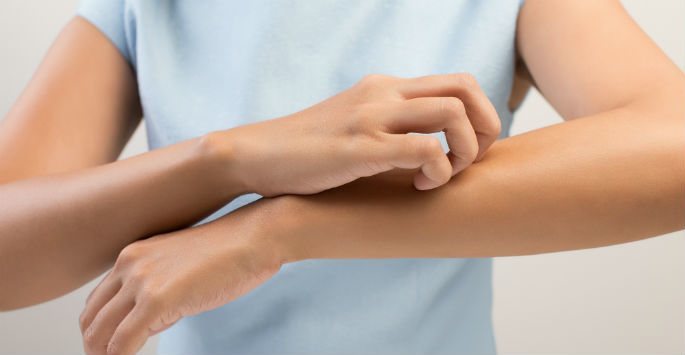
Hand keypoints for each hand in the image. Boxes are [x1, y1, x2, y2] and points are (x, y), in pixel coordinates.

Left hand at [78, 202, 282, 354]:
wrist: (254, 237)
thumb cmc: (230, 252)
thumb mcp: (180, 266)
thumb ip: (157, 288)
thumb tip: (147, 323)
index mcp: (132, 256)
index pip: (97, 303)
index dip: (100, 331)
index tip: (112, 349)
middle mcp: (129, 265)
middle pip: (90, 319)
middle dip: (96, 348)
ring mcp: (142, 282)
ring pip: (99, 335)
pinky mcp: (158, 300)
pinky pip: (122, 344)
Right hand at [213, 73, 500, 195]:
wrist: (256, 154)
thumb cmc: (306, 152)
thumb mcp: (354, 128)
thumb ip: (389, 129)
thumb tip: (429, 151)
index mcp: (384, 88)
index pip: (457, 82)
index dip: (480, 115)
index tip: (468, 150)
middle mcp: (383, 93)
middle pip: (466, 88)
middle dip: (486, 127)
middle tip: (470, 161)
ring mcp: (372, 115)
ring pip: (452, 111)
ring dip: (465, 149)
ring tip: (443, 175)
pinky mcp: (361, 145)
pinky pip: (425, 148)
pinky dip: (438, 171)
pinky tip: (418, 187)